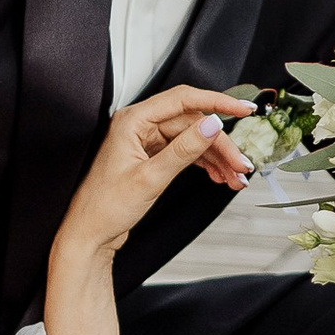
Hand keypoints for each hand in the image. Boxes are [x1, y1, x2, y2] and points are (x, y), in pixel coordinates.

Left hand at [62, 86, 253, 259]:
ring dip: (217, 158)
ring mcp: (146, 142)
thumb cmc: (105, 208)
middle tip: (241, 165)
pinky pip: (185, 153)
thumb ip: (184, 149)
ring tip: (235, 178)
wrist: (90, 235)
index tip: (244, 110)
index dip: (218, 102)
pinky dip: (204, 164)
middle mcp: (139, 126)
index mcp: (132, 121)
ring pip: (192, 140)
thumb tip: (212, 124)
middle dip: (221, 144)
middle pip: (192, 124)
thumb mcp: (150, 178)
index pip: (183, 100)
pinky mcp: (151, 158)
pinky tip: (219, 177)